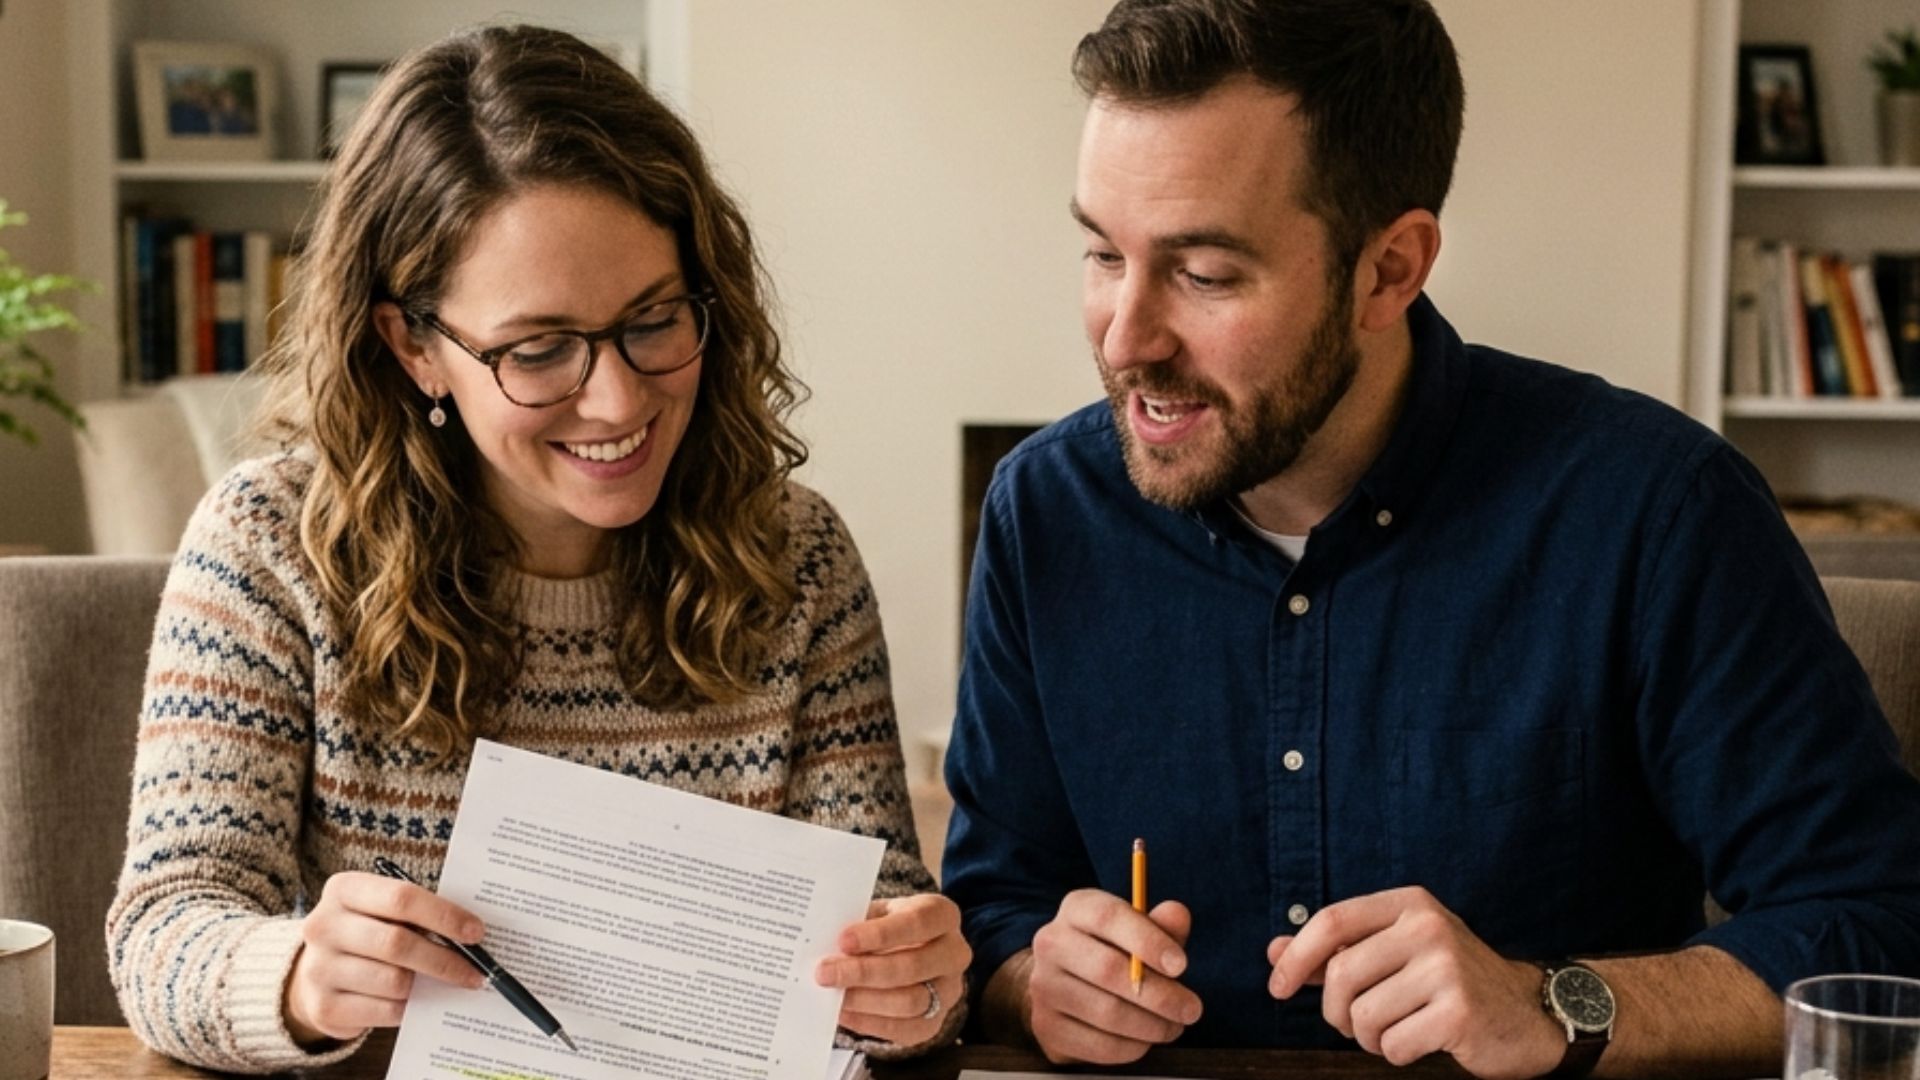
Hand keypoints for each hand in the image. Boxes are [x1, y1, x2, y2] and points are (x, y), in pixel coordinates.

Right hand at [284, 871, 488, 1045]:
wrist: (317, 970)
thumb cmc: (368, 931)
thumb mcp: (384, 910)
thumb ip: (419, 914)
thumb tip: (473, 934)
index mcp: (344, 890)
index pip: (402, 898)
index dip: (444, 916)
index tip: (476, 932)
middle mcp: (323, 926)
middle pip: (397, 943)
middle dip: (444, 960)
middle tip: (476, 972)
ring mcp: (318, 968)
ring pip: (393, 981)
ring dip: (427, 986)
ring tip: (446, 985)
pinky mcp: (323, 1007)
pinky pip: (384, 1011)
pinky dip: (409, 1008)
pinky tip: (418, 1001)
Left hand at [815, 893, 970, 1046]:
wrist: (908, 951)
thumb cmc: (888, 928)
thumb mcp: (878, 913)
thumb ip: (859, 925)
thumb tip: (826, 944)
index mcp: (942, 915)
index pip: (918, 922)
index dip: (881, 933)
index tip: (844, 940)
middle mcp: (954, 953)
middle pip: (912, 966)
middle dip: (864, 971)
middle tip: (825, 972)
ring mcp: (948, 991)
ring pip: (909, 1002)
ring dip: (864, 1000)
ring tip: (832, 994)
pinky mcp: (934, 1022)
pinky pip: (902, 1029)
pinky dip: (868, 1022)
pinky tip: (843, 1012)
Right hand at [1023, 889, 1200, 1065]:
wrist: (1063, 984)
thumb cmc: (1112, 952)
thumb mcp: (1138, 931)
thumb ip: (1162, 924)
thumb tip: (1177, 914)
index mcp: (1077, 909)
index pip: (1108, 917)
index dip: (1148, 941)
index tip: (1181, 965)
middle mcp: (1052, 944)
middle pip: (1108, 969)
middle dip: (1160, 994)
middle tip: (1192, 1009)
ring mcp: (1043, 986)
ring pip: (1106, 1012)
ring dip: (1151, 1025)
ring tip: (1174, 1025)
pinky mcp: (1046, 1026)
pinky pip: (1098, 1044)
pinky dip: (1132, 1047)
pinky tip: (1147, 1039)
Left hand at [1266, 886, 1565, 1078]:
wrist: (1528, 1013)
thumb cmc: (1450, 982)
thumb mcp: (1395, 953)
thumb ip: (1335, 951)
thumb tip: (1274, 951)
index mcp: (1409, 904)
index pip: (1331, 921)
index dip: (1296, 957)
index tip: (1278, 989)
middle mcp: (1428, 927)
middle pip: (1341, 974)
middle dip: (1336, 1011)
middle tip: (1355, 1023)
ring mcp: (1447, 968)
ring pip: (1363, 1015)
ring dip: (1368, 1037)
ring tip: (1396, 1030)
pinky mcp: (1459, 1011)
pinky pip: (1392, 1044)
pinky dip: (1396, 1052)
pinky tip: (1422, 1041)